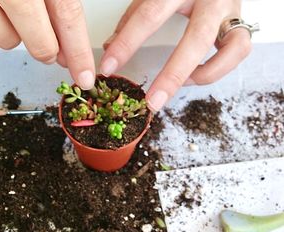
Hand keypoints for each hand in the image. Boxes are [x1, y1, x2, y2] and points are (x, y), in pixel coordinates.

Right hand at [0, 0, 94, 89]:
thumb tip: (66, 52)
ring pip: (1, 37)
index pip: (66, 14)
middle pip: (34, 32)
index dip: (78, 50)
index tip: (85, 76)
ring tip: (10, 19)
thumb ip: (60, 5)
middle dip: (45, 47)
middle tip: (48, 50)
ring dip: (10, 37)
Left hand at [101, 0, 251, 110]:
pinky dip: (217, 69)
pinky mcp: (241, 25)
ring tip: (181, 84)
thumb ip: (133, 17)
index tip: (108, 67)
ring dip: (203, 74)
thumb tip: (110, 47)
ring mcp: (231, 12)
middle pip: (196, 39)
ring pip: (231, 49)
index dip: (126, 44)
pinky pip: (238, 52)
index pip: (149, 15)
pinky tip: (195, 74)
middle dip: (172, 75)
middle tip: (152, 102)